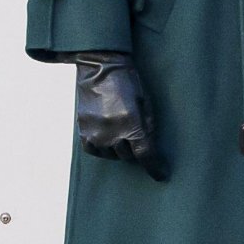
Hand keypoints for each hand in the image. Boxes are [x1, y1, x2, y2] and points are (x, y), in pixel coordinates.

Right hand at [74, 52, 167, 180]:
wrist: (100, 68)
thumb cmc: (128, 83)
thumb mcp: (146, 104)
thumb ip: (148, 129)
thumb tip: (151, 151)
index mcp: (132, 125)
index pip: (145, 155)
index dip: (154, 168)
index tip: (160, 175)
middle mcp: (113, 133)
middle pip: (128, 156)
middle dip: (134, 149)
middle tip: (133, 133)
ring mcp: (96, 134)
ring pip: (112, 155)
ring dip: (118, 147)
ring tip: (118, 128)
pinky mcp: (83, 132)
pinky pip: (95, 151)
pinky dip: (102, 147)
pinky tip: (106, 135)